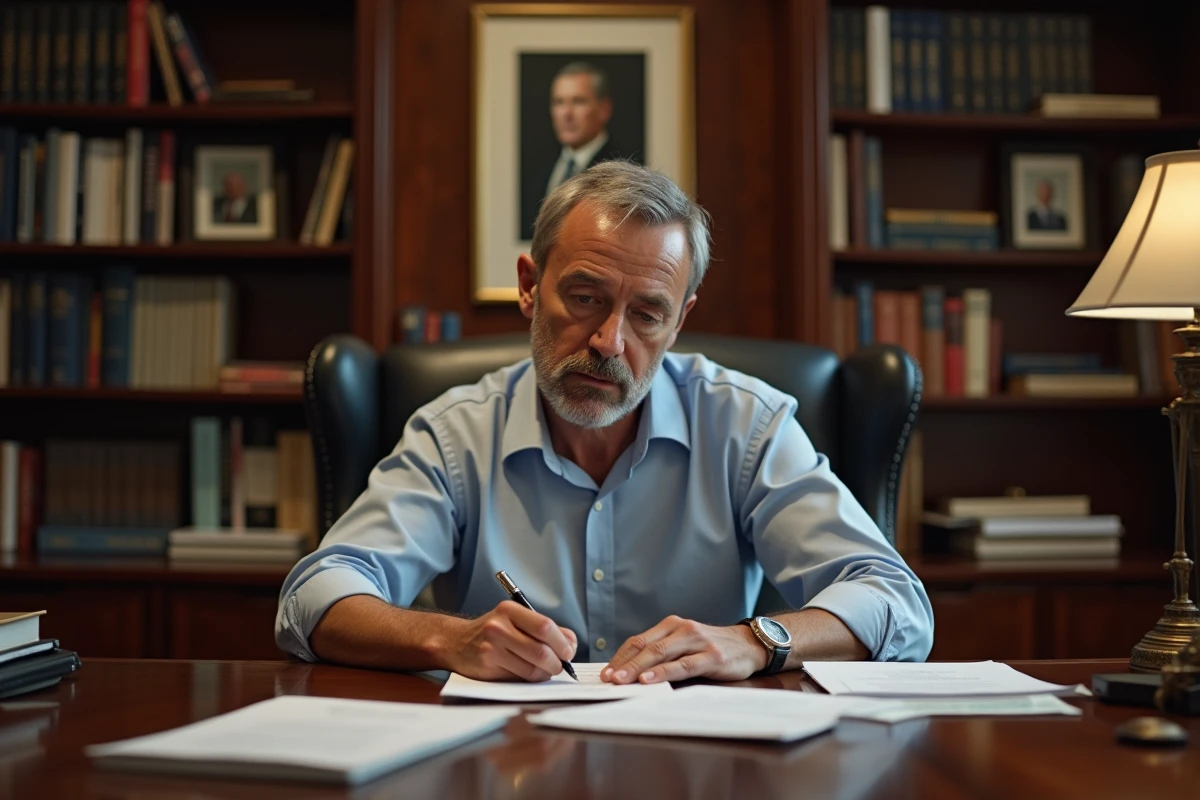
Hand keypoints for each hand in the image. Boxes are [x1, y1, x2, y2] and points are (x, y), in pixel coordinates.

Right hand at [446, 601, 576, 681]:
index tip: (569, 651)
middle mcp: (499, 627)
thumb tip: (570, 643)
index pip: (545, 626)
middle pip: (541, 651)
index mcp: (509, 610)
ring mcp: (492, 648)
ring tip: (546, 670)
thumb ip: (542, 628)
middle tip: (560, 665)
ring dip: (546, 673)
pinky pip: (520, 679)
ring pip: (532, 669)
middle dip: (557, 662)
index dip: (563, 642)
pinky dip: (531, 679)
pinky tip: (530, 674)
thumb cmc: (492, 631)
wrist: (456, 642)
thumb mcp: (513, 619)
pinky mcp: (488, 667)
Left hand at [600, 616, 768, 684]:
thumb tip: (631, 672)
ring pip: (661, 654)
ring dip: (638, 668)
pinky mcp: (711, 656)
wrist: (750, 644)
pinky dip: (664, 672)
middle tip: (608, 679)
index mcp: (671, 626)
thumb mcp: (685, 645)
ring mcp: (697, 641)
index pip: (638, 641)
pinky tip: (650, 679)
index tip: (605, 672)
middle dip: (624, 664)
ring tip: (622, 680)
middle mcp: (682, 629)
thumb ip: (663, 653)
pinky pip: (683, 665)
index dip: (620, 657)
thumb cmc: (712, 648)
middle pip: (645, 647)